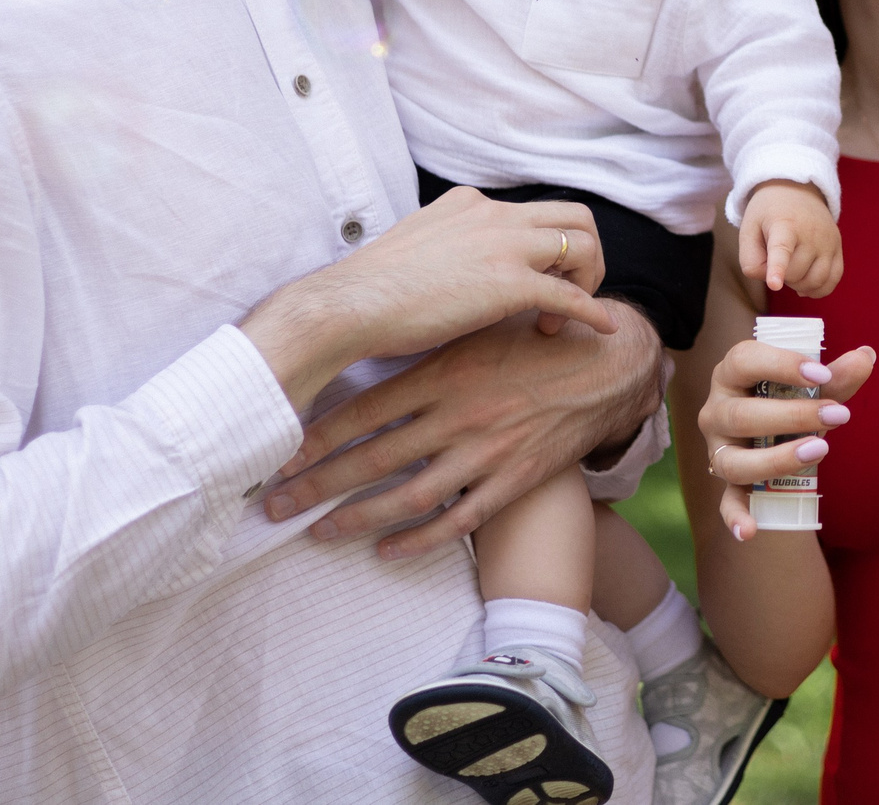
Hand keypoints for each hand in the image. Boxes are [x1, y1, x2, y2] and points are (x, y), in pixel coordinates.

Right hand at [239, 187, 608, 416]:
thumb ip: (444, 248)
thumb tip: (449, 271)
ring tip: (565, 316)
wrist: (348, 306)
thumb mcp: (414, 249)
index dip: (542, 247)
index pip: (529, 211)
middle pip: (573, 215)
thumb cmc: (368, 291)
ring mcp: (505, 245)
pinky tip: (602, 329)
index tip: (534, 280)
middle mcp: (493, 214)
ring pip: (582, 244)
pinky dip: (592, 310)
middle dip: (584, 252)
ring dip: (589, 279)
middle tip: (571, 290)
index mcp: (469, 203)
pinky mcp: (510, 283)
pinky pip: (572, 294)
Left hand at [263, 305, 662, 557]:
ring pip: (407, 496)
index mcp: (444, 371)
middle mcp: (458, 415)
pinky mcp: (511, 481)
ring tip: (318, 530)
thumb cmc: (532, 342)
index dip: (317, 435)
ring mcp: (485, 453)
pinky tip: (386, 550)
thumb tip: (365, 341)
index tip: (278, 453)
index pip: (365, 409)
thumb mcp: (478, 329)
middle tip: (273, 504)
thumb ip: (428, 343)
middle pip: (373, 458)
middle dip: (317, 484)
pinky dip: (418, 540)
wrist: (605, 368)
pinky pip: (457, 520)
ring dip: (356, 518)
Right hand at [698, 338, 874, 540]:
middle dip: (792, 415)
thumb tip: (867, 356)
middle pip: (742, 414)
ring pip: (733, 461)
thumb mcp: (810, 386)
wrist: (770, 432)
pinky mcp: (728, 483)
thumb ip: (836, 376)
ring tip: (820, 450)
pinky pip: (727, 502)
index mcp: (732, 373)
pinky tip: (750, 531)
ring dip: (776, 459)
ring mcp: (719, 449)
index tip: (822, 374)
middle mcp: (717, 411)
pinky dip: (736, 517)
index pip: (744, 359)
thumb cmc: (787, 398)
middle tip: (839, 415)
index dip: (781, 364)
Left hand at [738, 180, 843, 296]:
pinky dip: (818, 290)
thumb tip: (773, 283)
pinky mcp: (838, 248)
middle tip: (775, 259)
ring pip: (815, 281)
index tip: (774, 284)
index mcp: (784, 224)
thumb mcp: (748, 229)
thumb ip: (750, 260)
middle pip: (795, 274)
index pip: (781, 250)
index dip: (777, 269)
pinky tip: (805, 284)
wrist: (797, 190)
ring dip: (798, 284)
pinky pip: (832, 280)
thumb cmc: (769, 214)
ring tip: (790, 270)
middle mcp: (811, 232)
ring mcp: (828, 241)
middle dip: (781, 276)